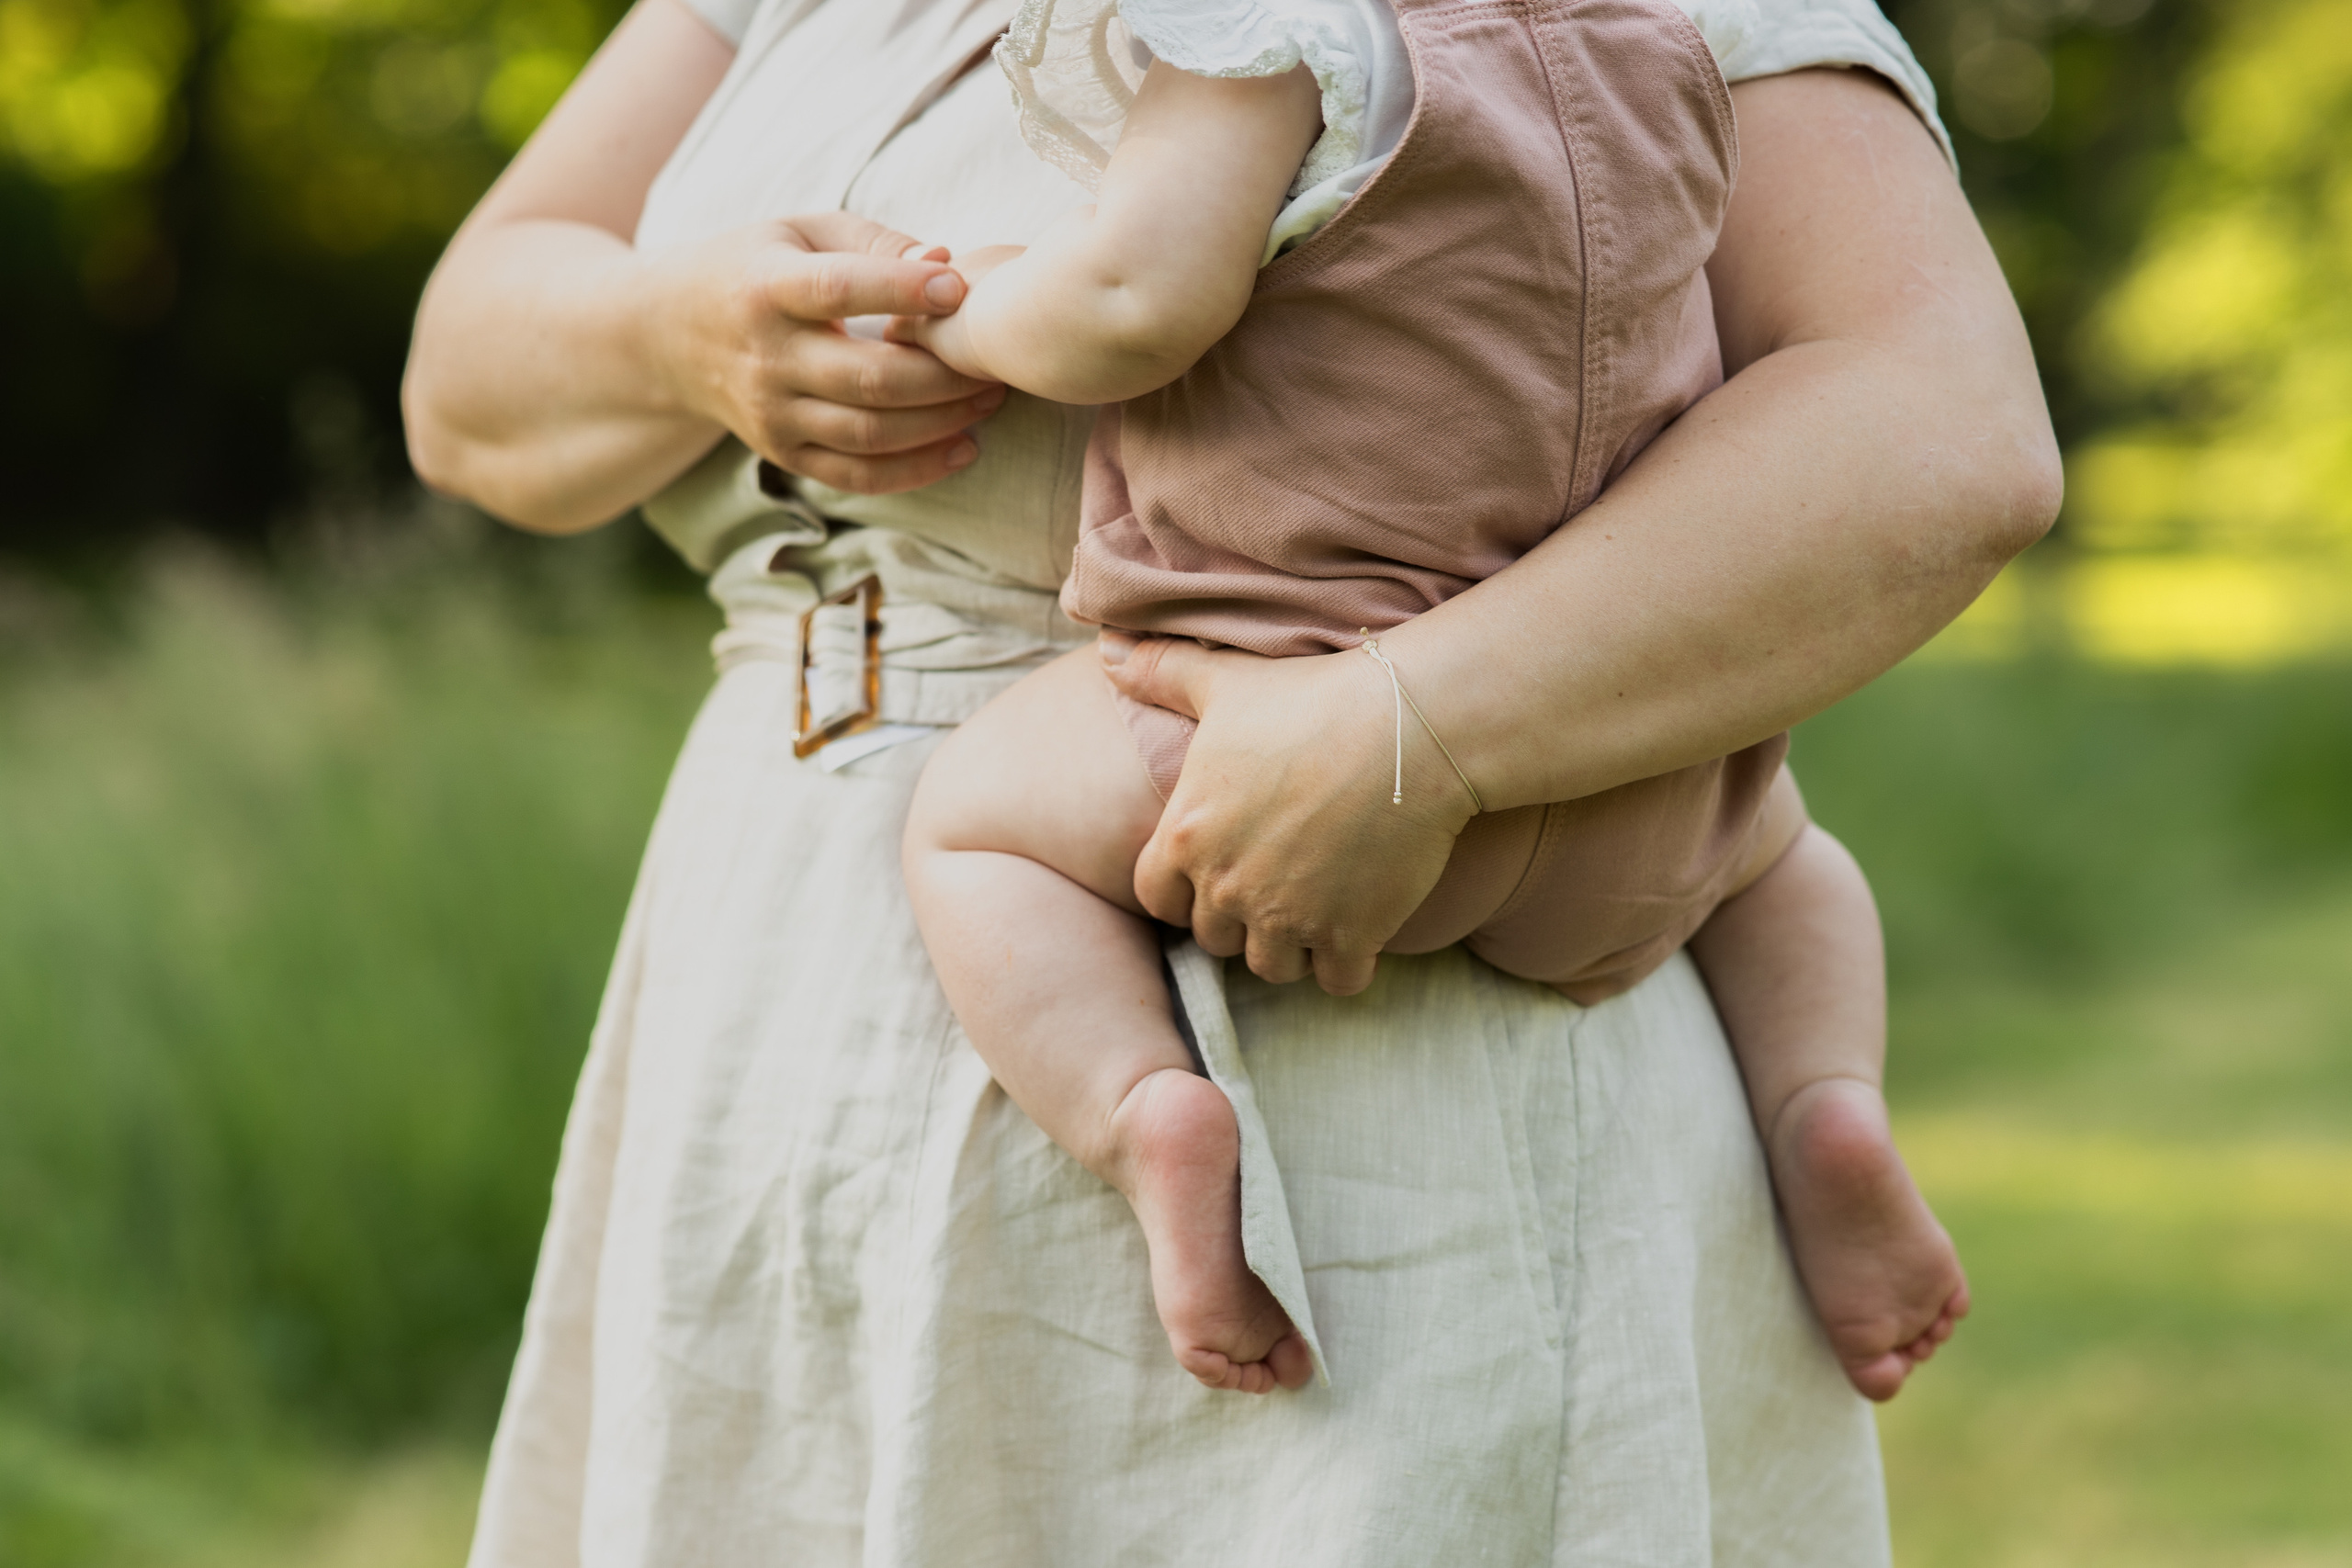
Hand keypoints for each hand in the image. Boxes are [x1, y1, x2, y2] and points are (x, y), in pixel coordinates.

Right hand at [649, 212, 1008, 493]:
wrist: (671, 335)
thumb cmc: (758, 267)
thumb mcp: (803, 232)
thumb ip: (875, 242)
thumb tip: (946, 264)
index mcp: (766, 288)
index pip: (837, 290)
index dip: (902, 290)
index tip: (958, 288)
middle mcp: (766, 358)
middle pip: (870, 379)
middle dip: (946, 375)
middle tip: (996, 362)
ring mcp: (772, 414)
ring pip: (871, 434)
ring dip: (943, 422)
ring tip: (990, 398)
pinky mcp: (783, 454)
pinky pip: (857, 476)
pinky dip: (917, 470)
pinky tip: (964, 447)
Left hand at [1101, 632, 1477, 993]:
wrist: (1406, 728)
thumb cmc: (1311, 696)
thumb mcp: (1224, 679)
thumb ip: (1161, 671)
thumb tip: (1108, 652)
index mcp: (1187, 834)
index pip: (1157, 897)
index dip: (1184, 889)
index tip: (1217, 871)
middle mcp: (1227, 886)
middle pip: (1214, 937)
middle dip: (1238, 920)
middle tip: (1274, 890)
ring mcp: (1288, 918)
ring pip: (1272, 967)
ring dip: (1290, 948)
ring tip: (1316, 913)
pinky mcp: (1349, 935)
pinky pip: (1337, 981)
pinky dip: (1347, 965)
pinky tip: (1362, 930)